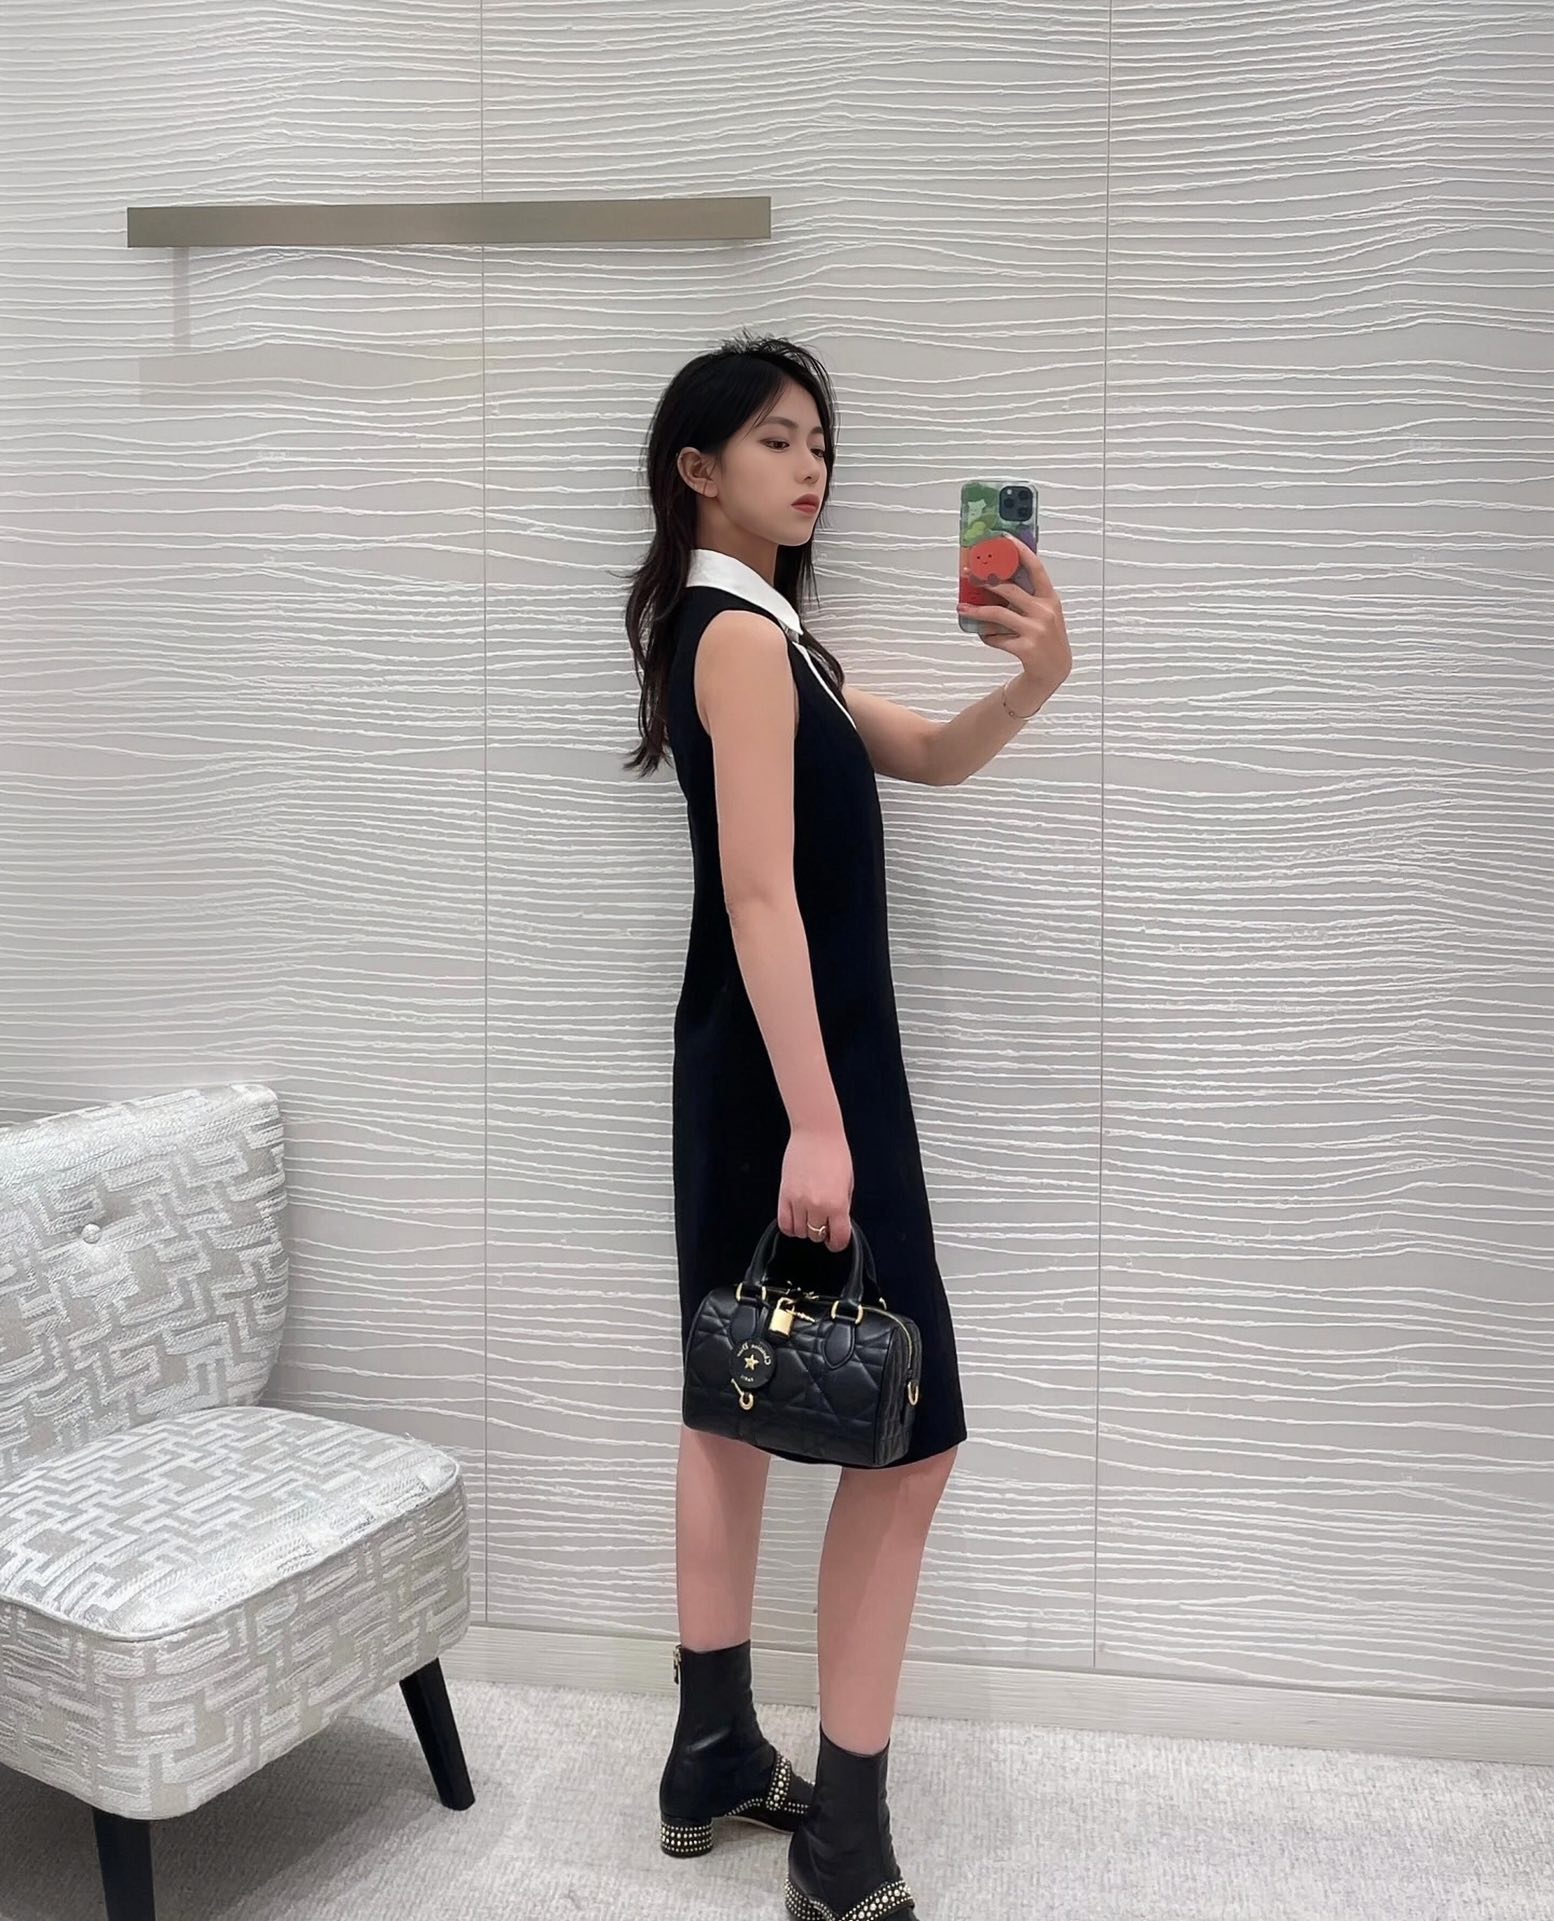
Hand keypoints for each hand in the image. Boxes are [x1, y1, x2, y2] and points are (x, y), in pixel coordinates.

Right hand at [779, 1123, 853, 1252]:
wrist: (816, 1133)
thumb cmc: (835, 1153)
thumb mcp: (848, 1183)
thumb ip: (843, 1206)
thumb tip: (837, 1223)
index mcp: (838, 1203)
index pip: (839, 1238)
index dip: (838, 1243)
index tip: (835, 1241)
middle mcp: (818, 1205)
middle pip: (817, 1236)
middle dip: (821, 1232)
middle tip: (823, 1222)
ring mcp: (798, 1201)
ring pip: (799, 1232)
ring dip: (805, 1229)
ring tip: (809, 1216)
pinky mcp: (784, 1195)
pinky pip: (784, 1223)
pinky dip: (790, 1226)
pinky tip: (796, 1218)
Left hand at [958, 550, 1071, 699]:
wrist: (1054, 670)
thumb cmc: (1046, 637)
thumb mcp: (1045, 613)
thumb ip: (1029, 596)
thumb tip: (997, 578)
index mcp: (1050, 598)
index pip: (1036, 568)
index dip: (1020, 551)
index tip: (1004, 539)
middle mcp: (1045, 612)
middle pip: (1009, 590)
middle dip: (986, 581)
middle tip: (969, 575)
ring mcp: (1036, 630)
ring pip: (998, 614)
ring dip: (976, 611)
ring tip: (962, 608)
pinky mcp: (1025, 648)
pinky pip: (997, 638)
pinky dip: (987, 636)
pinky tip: (984, 634)